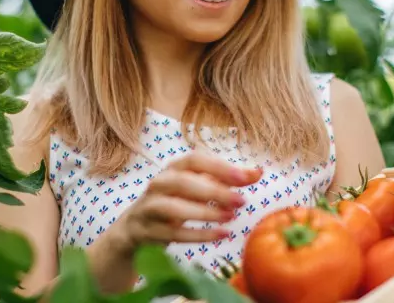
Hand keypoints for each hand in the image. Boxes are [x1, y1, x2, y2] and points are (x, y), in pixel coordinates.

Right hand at [110, 151, 261, 252]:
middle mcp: (159, 183)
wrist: (135, 228)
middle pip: (183, 182)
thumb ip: (227, 179)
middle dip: (214, 191)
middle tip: (242, 201)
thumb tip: (258, 171)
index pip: (194, 159)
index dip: (219, 167)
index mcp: (173, 168)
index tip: (245, 178)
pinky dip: (198, 235)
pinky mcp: (147, 231)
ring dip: (204, 212)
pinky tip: (221, 235)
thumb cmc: (175, 202)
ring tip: (230, 218)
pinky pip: (172, 234)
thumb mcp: (198, 187)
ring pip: (173, 207)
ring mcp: (149, 207)